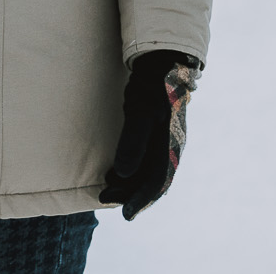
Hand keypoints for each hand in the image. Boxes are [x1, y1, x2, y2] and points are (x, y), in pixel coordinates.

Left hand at [101, 49, 200, 219]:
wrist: (161, 61)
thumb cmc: (153, 85)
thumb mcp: (141, 112)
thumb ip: (133, 142)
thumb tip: (124, 173)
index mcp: (171, 145)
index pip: (157, 181)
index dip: (141, 199)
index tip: (125, 214)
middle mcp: (170, 146)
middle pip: (150, 179)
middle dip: (128, 192)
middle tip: (103, 199)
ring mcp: (163, 140)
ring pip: (146, 170)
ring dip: (127, 182)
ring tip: (105, 189)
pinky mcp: (155, 132)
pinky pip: (144, 158)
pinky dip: (129, 168)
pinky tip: (113, 171)